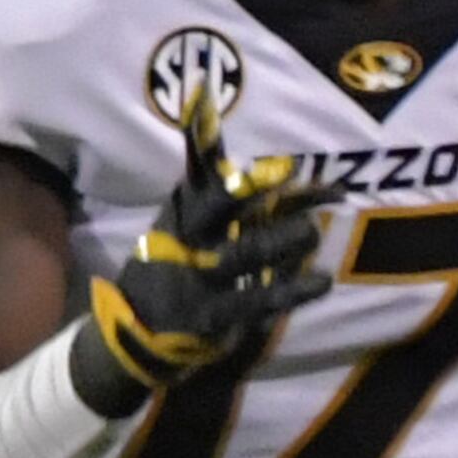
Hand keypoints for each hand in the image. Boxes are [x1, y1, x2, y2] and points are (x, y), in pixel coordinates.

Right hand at [78, 96, 321, 401]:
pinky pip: (258, 301)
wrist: (135, 330)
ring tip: (312, 230)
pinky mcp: (213, 316)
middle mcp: (187, 243)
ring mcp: (200, 280)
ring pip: (242, 254)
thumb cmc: (171, 265)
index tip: (280, 160)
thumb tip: (218, 127)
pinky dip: (293, 291)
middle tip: (290, 174)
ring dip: (282, 239)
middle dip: (250, 191)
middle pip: (215, 210)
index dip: (236, 168)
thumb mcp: (179, 224)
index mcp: (180, 216)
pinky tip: (322, 280)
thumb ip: (206, 187)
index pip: (207, 184)